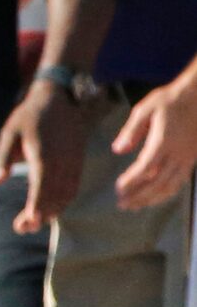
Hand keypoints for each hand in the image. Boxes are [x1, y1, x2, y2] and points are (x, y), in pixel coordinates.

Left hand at [0, 79, 86, 231]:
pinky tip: (51, 210)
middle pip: (55, 195)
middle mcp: (62, 160)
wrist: (59, 98)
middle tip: (22, 229)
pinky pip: (73, 186)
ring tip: (33, 224)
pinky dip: (63, 201)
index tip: (27, 223)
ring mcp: (73, 161)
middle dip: (40, 215)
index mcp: (43, 153)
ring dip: (53, 211)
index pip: (41, 186)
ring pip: (67, 193)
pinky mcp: (78, 161)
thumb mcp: (9, 132)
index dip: (36, 207)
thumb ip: (2, 158)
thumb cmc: (29, 116)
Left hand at [113, 75, 196, 209]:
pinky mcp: (192, 158)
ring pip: (171, 186)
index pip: (145, 168)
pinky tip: (156, 197)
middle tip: (122, 205)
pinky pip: (180, 181)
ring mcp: (187, 158)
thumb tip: (117, 150)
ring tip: (136, 206)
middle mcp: (177, 154)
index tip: (118, 189)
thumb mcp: (145, 109)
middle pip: (157, 183)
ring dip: (152, 198)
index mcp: (163, 142)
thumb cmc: (169, 100)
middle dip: (139, 196)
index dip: (131, 181)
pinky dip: (167, 192)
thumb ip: (131, 131)